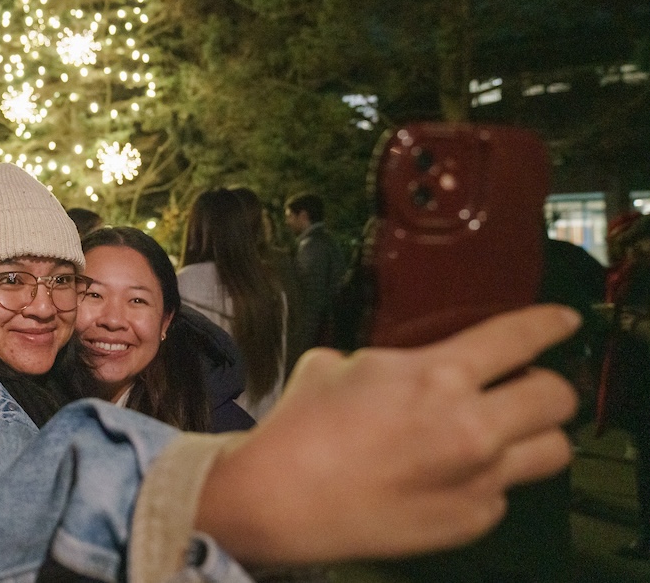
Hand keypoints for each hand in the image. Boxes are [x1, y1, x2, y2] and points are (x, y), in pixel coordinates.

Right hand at [195, 305, 579, 564]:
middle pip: (558, 398)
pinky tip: (452, 476)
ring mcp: (477, 479)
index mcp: (437, 375)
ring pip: (553, 451)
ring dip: (534, 436)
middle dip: (547, 387)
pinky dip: (488, 482)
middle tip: (527, 387)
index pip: (522, 338)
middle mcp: (471, 426)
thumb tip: (402, 367)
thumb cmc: (300, 428)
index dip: (552, 325)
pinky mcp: (470, 520)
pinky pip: (505, 494)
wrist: (279, 497)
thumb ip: (390, 363)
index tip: (563, 323)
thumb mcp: (338, 365)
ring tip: (507, 434)